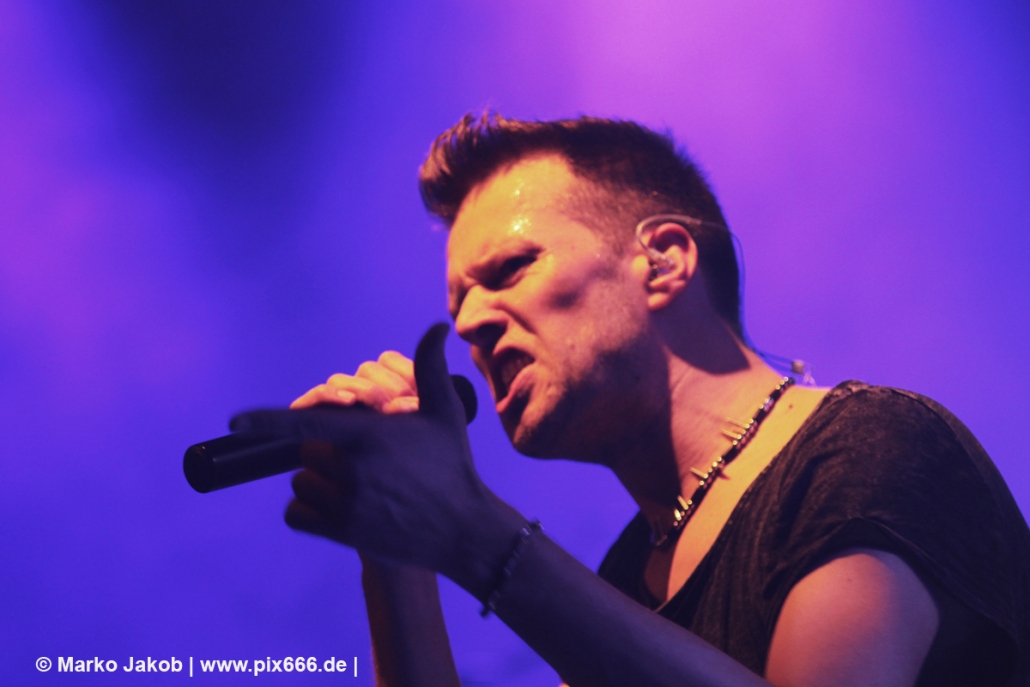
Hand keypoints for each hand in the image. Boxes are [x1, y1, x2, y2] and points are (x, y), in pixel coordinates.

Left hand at [230, 324, 520, 596]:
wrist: (463, 530)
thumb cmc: (451, 465)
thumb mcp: (444, 413)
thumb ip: (430, 368)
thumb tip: (436, 327)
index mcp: (370, 435)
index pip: (308, 422)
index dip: (268, 421)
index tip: (236, 422)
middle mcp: (354, 469)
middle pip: (307, 451)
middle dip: (322, 451)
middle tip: (355, 458)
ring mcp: (347, 504)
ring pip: (301, 484)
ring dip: (315, 482)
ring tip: (351, 484)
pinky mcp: (343, 533)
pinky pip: (297, 516)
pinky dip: (306, 512)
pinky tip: (334, 508)